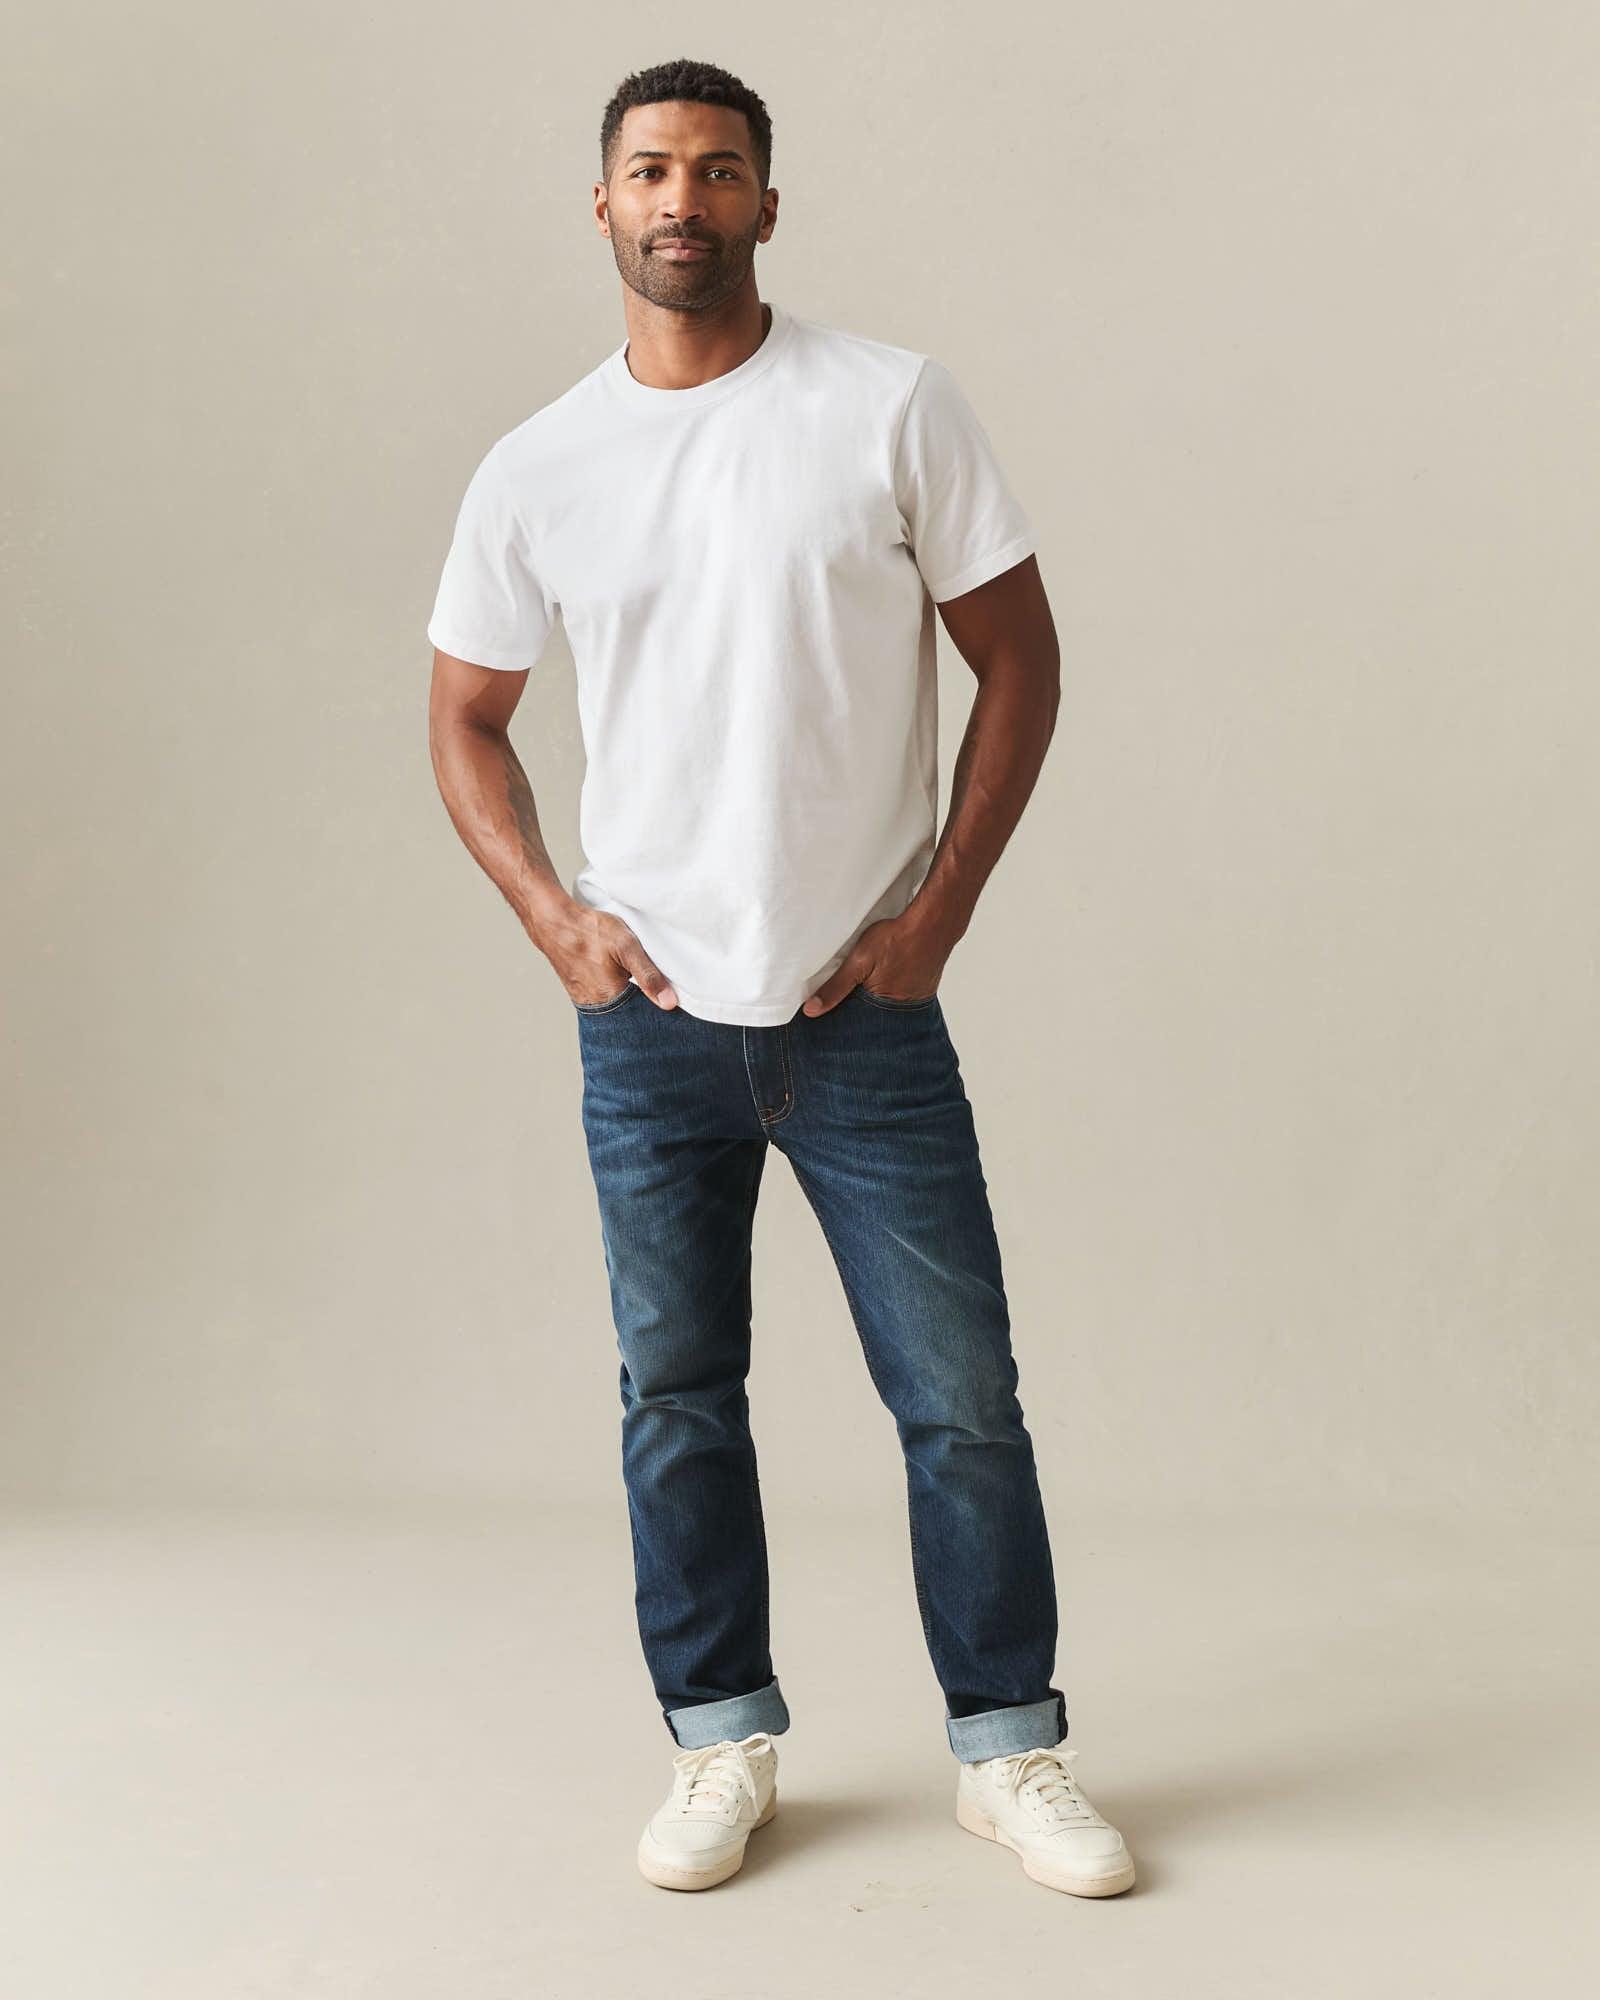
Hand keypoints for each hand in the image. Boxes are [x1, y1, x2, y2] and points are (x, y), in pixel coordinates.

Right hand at [541, 903, 677, 1008]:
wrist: (554, 922)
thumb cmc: (589, 931)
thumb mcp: (627, 947)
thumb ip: (648, 975)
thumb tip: (669, 1003)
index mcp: (610, 999)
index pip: (642, 1017)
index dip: (655, 1009)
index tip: (669, 1002)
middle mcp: (596, 1006)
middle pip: (628, 1015)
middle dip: (642, 1006)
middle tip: (655, 991)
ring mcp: (585, 1000)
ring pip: (615, 1007)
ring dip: (628, 1000)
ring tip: (635, 983)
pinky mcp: (579, 992)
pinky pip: (603, 999)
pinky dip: (614, 993)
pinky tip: (619, 980)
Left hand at [800, 913, 948, 1015]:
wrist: (933, 924)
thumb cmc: (897, 939)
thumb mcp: (859, 961)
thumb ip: (836, 986)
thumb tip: (811, 1010)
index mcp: (882, 1007)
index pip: (855, 1023)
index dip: (841, 1018)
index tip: (827, 1019)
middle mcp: (900, 1010)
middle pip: (871, 1018)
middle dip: (857, 1013)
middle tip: (844, 1003)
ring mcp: (914, 1001)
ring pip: (886, 1008)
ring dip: (874, 1002)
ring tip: (864, 991)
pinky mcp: (922, 990)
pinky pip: (900, 998)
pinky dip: (890, 994)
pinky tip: (883, 982)